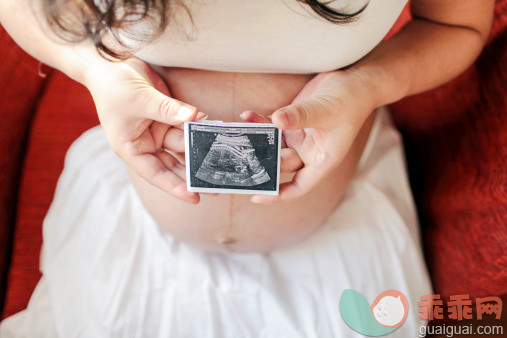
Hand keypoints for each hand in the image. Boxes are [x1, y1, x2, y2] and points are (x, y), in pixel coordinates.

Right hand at [85, 58, 204, 203]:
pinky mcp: (168, 117)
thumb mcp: (140, 100)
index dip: (175, 187)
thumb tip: (194, 117)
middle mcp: (145, 144)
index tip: (195, 197)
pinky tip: (212, 128)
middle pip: (173, 164)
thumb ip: (168, 110)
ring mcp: (157, 131)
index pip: (155, 174)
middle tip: (216, 184)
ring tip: (220, 158)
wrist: (110, 61)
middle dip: (193, 173)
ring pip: (182, 146)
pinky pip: (186, 126)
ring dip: (199, 150)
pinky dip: (198, 128)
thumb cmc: (113, 85)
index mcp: (131, 149)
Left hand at [242, 70, 376, 203]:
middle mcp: (308, 152)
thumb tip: (276, 119)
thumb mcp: (324, 110)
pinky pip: (271, 127)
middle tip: (238, 159)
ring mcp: (298, 138)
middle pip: (280, 164)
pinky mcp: (291, 123)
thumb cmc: (348, 101)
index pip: (299, 186)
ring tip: (238, 134)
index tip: (256, 197)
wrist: (354, 82)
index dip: (278, 195)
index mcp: (322, 160)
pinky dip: (259, 122)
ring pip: (272, 146)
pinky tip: (247, 115)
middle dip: (261, 162)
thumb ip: (300, 116)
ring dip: (256, 141)